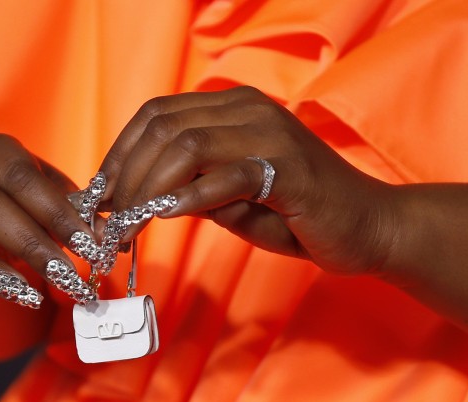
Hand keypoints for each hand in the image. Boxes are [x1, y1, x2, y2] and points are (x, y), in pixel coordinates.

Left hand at [99, 86, 398, 275]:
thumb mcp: (229, 198)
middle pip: (163, 127)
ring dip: (148, 189)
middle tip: (110, 222)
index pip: (156, 116)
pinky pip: (227, 175)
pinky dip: (190, 197)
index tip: (99, 197)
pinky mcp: (289, 168)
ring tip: (131, 228)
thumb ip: (189, 188)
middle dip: (126, 177)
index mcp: (231, 108)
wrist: (367, 227)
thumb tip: (136, 197)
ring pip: (186, 144)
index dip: (119, 154)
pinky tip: (166, 217)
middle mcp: (248, 109)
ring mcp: (271, 134)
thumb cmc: (294, 215)